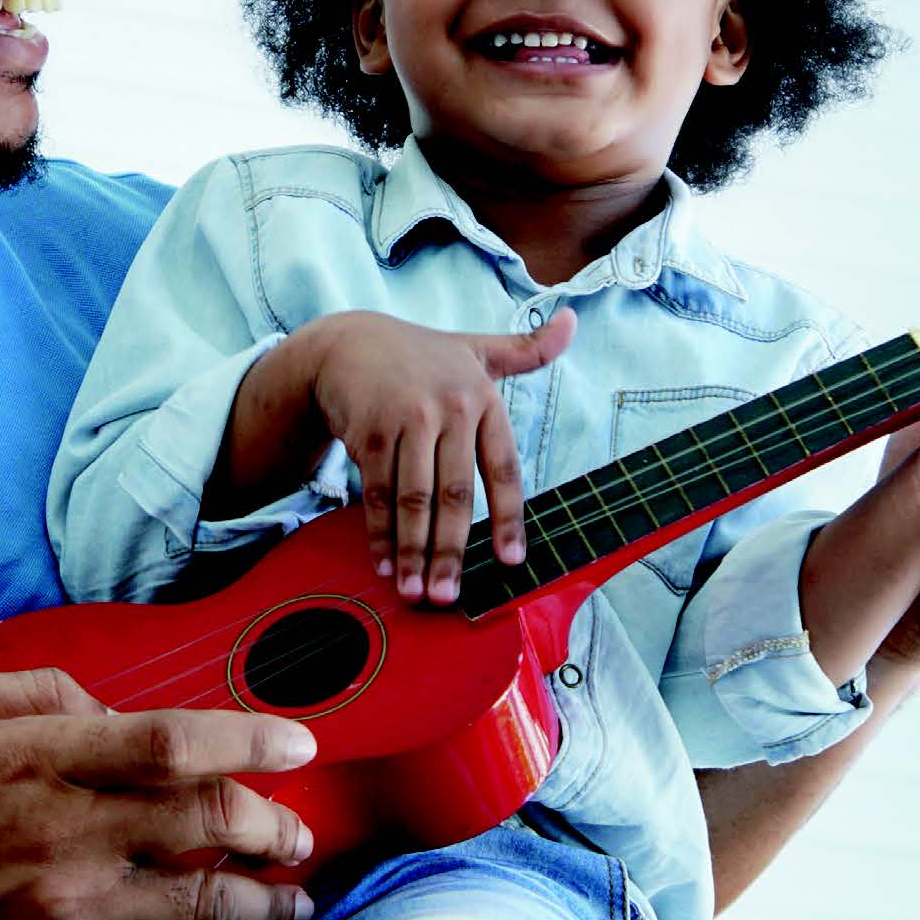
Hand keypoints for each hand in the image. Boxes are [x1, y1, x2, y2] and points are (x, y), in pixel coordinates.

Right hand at [0, 669, 316, 919]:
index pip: (171, 742)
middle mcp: (68, 839)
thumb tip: (113, 709)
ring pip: (209, 910)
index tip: (298, 741)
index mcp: (39, 761)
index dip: (249, 737)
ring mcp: (75, 918)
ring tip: (300, 899)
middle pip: (211, 825)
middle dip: (277, 824)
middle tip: (297, 829)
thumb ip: (34, 687)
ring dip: (274, 904)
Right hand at [305, 308, 574, 602]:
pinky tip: (384, 563)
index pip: (504, 469)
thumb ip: (526, 350)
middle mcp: (449, 407)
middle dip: (451, 551)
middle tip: (449, 598)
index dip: (508, 520)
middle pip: (454, 494)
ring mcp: (406, 419)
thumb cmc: (421, 356)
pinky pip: (376, 491)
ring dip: (413, 552)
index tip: (511, 562)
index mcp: (482, 397)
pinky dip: (379, 532)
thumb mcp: (475, 350)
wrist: (347, 342)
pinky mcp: (369, 430)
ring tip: (416, 592)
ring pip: (413, 499)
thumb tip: (572, 321)